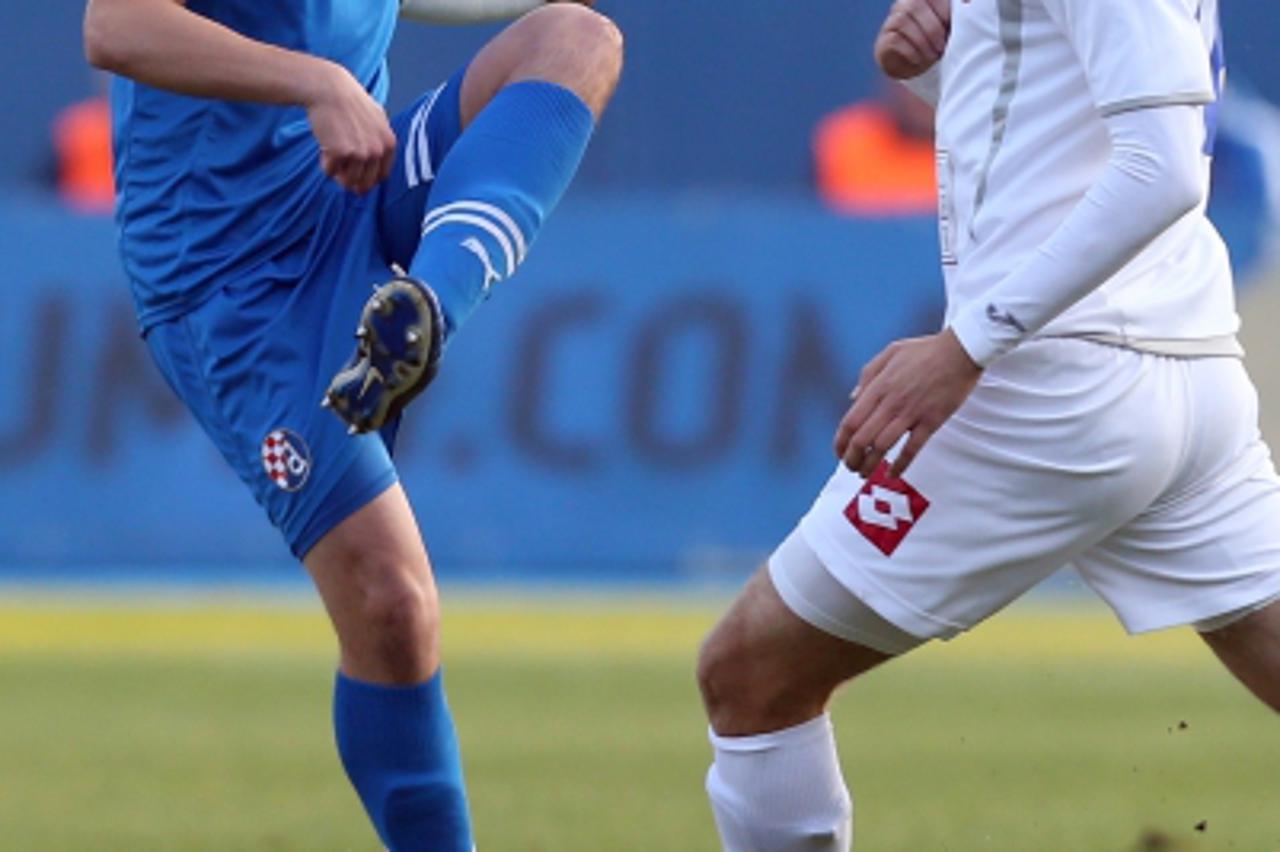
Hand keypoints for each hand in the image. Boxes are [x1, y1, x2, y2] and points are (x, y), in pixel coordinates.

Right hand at [303, 61, 396, 193]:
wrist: (329, 89)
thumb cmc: (349, 101)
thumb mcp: (377, 118)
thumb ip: (380, 139)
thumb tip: (379, 160)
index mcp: (389, 143)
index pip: (382, 176)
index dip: (368, 179)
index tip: (357, 177)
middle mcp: (378, 150)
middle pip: (365, 183)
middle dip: (352, 181)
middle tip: (341, 171)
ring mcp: (360, 153)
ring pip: (348, 181)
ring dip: (337, 172)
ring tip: (332, 152)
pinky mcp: (341, 153)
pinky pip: (330, 171)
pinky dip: (325, 163)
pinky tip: (324, 146)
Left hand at [834, 328, 980, 478]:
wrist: (960, 351)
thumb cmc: (925, 350)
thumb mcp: (889, 353)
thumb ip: (868, 375)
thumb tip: (852, 397)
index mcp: (878, 386)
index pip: (850, 421)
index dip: (840, 441)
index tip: (839, 452)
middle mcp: (890, 402)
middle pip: (862, 439)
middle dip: (852, 458)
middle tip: (851, 466)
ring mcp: (911, 413)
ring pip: (882, 447)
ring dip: (870, 465)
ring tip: (865, 473)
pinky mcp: (931, 421)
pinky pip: (912, 449)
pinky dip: (900, 465)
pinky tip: (893, 474)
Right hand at [874, 0, 950, 79]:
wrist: (917, 65)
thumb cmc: (938, 41)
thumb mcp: (949, 26)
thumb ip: (956, 14)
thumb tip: (968, 1)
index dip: (942, 9)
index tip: (953, 28)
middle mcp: (903, 4)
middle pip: (914, 5)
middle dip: (932, 27)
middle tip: (943, 46)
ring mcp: (891, 22)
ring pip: (902, 20)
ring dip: (921, 40)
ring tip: (933, 55)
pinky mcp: (883, 41)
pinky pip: (894, 39)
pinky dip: (910, 50)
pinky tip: (920, 60)